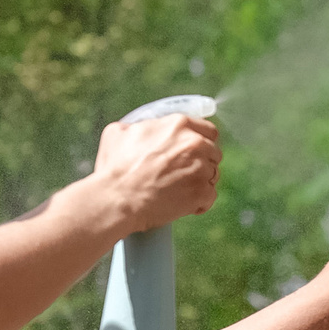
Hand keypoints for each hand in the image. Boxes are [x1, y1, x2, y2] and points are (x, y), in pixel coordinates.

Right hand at [89, 112, 220, 234]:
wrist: (117, 199)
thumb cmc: (115, 168)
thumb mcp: (119, 132)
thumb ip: (140, 126)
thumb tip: (143, 128)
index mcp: (178, 125)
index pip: (208, 130)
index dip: (202, 141)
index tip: (194, 151)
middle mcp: (195, 144)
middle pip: (214, 153)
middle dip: (202, 162)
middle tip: (183, 173)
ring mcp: (201, 168)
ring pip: (212, 175)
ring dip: (200, 182)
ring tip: (178, 190)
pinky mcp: (202, 192)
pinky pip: (210, 197)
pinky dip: (199, 202)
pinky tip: (182, 204)